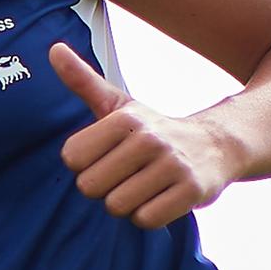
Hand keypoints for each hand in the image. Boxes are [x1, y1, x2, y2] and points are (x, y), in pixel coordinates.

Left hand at [51, 46, 244, 226]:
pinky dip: (150, 216)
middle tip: (127, 175)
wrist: (217, 145)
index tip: (107, 157)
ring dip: (128, 204)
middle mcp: (149, 138)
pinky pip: (147, 220)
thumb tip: (53, 49)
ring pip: (118, 207)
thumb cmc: (155, 131)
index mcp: (125, 118)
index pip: (72, 158)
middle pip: (91, 187)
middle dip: (104, 188)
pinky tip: (161, 199)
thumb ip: (82, 81)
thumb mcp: (119, 104)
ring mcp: (173, 165)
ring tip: (145, 186)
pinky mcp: (192, 191)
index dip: (85, 165)